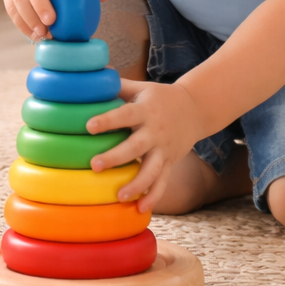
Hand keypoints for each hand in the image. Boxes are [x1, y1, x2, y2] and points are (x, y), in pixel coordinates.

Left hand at [86, 77, 208, 213]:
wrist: (195, 109)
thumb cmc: (159, 97)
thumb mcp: (141, 88)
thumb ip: (116, 85)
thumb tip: (89, 75)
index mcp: (145, 110)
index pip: (125, 114)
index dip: (108, 120)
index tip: (89, 126)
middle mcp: (155, 131)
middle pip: (136, 146)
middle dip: (116, 157)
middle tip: (95, 165)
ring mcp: (164, 149)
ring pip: (151, 170)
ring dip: (136, 184)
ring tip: (119, 196)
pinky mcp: (170, 162)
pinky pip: (162, 182)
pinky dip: (153, 196)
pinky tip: (141, 209)